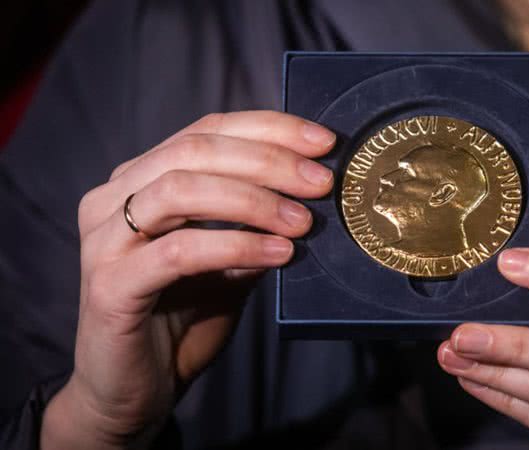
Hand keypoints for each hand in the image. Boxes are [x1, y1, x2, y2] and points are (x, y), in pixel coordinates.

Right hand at [41, 111, 335, 448]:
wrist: (135, 392)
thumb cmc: (184, 320)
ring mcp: (105, 240)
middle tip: (322, 183)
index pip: (207, 131)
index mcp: (142, 180)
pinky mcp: (108, 286)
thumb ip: (258, 226)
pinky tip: (277, 253)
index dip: (269, 129)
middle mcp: (115, 199)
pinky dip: (235, 246)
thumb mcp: (232, 263)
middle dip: (269, 161)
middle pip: (196, 150)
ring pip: (181, 189)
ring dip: (253, 201)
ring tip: (303, 222)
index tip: (324, 142)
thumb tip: (313, 195)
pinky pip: (178, 251)